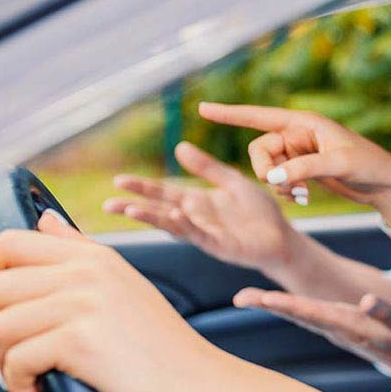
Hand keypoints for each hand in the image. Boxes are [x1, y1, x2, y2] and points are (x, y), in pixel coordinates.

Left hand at [0, 211, 221, 391]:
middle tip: (11, 350)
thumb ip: (79, 250)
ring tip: (26, 373)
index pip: (8, 243)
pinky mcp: (82, 341)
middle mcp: (88, 273)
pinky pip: (17, 358)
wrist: (198, 383)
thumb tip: (45, 221)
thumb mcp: (123, 284)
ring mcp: (86, 304)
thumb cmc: (160, 344)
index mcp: (94, 256)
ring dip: (3, 359)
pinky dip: (18, 382)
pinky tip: (37, 389)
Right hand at [103, 141, 298, 271]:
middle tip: (108, 203)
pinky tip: (174, 215)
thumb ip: (207, 167)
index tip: (118, 181)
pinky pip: (200, 234)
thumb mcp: (231, 181)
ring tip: (131, 209)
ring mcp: (206, 233)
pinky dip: (187, 226)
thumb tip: (179, 146)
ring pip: (174, 225)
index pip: (164, 193)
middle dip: (135, 206)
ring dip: (153, 218)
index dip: (142, 187)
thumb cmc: (257, 211)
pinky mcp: (221, 245)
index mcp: (197, 202)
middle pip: (160, 210)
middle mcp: (197, 218)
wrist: (281, 236)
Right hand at [198, 102, 390, 224]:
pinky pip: (279, 180)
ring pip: (267, 168)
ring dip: (278, 184)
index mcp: (305, 122)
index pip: (260, 116)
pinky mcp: (303, 170)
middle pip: (260, 150)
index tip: (202, 109)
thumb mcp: (339, 165)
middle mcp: (298, 134)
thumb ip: (303, 168)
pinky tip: (304, 198)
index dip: (230, 114)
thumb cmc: (370, 166)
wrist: (386, 186)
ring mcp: (299, 153)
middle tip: (286, 188)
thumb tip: (270, 178)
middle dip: (266, 171)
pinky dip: (286, 190)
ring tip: (302, 196)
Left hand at [233, 288, 390, 378]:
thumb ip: (386, 312)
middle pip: (297, 314)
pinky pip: (305, 314)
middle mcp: (335, 328)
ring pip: (298, 315)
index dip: (290, 305)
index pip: (313, 312)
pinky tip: (272, 302)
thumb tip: (367, 301)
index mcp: (349, 324)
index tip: (266, 299)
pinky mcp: (335, 326)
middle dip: (269, 305)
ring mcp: (333, 328)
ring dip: (272, 306)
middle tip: (240, 297)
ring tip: (247, 298)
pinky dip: (286, 307)